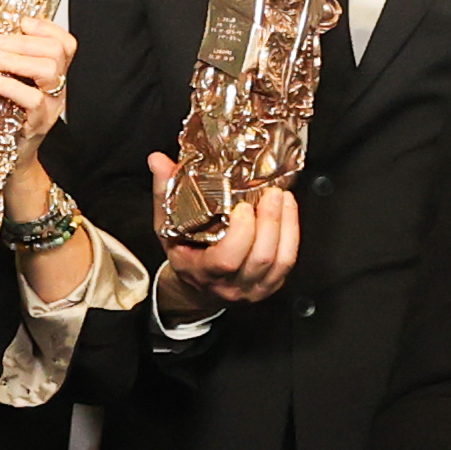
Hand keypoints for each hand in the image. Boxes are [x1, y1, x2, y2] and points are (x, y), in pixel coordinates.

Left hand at [0, 12, 73, 163]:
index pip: (65, 42)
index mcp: (55, 72)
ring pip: (49, 69)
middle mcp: (58, 86)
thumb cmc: (11, 115)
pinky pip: (33, 99)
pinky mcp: (39, 122)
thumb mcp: (15, 82)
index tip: (21, 23)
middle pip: (56, 51)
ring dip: (17, 58)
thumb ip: (12, 59)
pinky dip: (11, 86)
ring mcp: (52, 104)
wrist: (14, 154)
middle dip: (23, 41)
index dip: (45, 27)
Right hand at [148, 158, 296, 318]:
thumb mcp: (168, 226)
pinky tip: (288, 210)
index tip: (244, 207)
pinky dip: (292, 233)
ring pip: (280, 260)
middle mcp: (230, 286)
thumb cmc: (185, 254)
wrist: (198, 288)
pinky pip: (288, 261)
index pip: (227, 261)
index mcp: (202, 272)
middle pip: (260, 258)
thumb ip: (165, 192)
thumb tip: (158, 160)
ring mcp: (253, 289)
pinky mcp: (271, 284)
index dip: (241, 234)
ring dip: (285, 224)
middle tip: (271, 193)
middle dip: (270, 221)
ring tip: (282, 197)